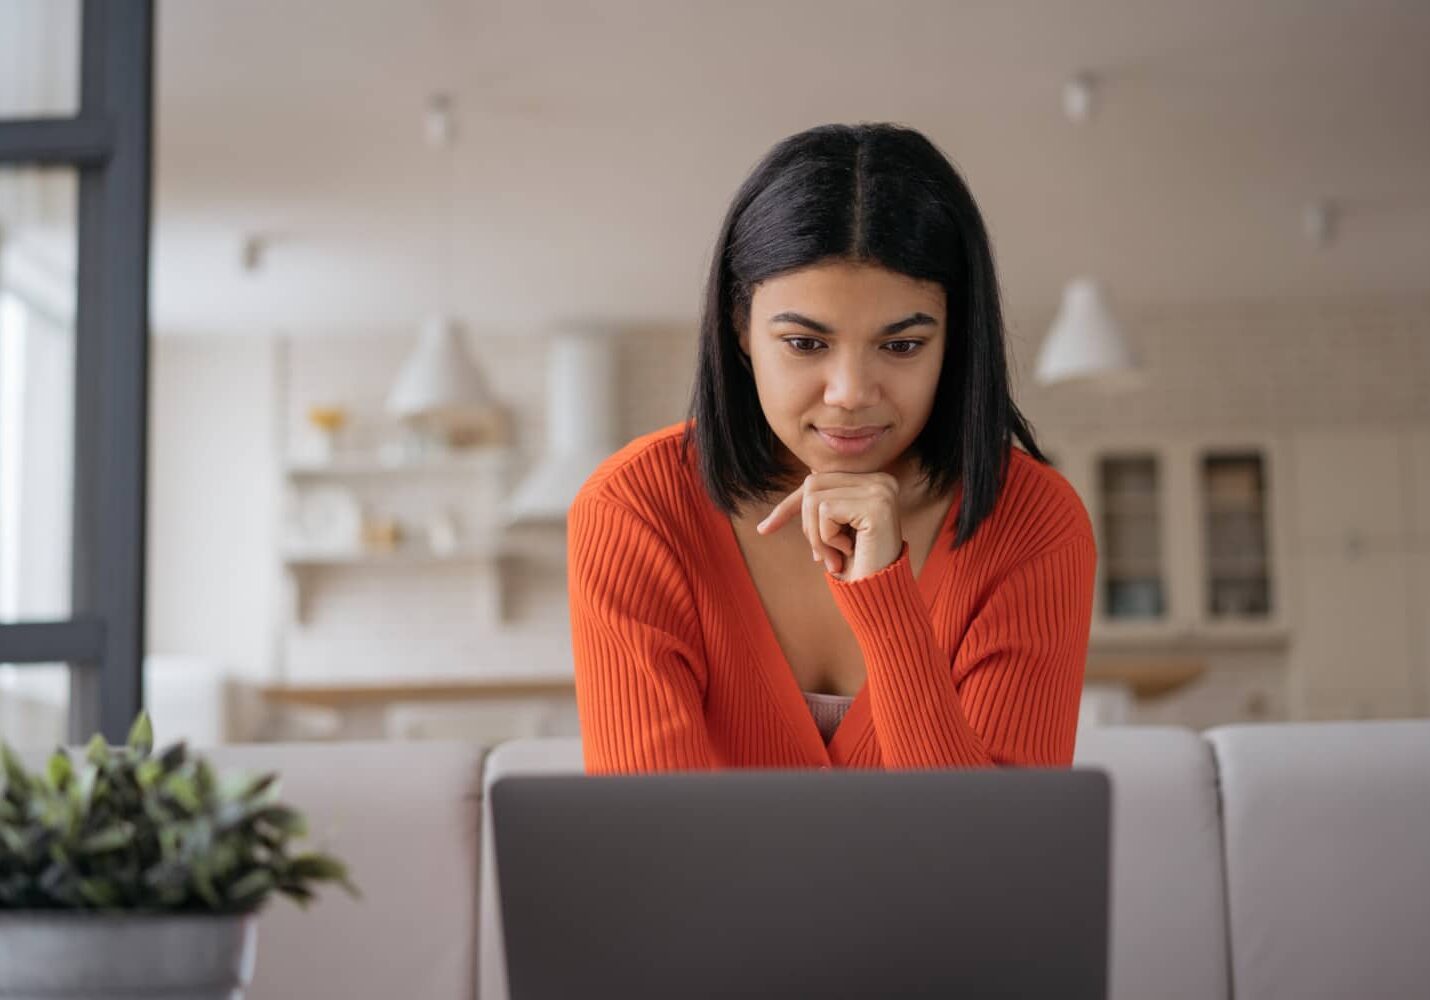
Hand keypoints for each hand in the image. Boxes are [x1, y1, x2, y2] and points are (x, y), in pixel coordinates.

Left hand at [755, 472, 903, 581]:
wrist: (880, 597)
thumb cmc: (858, 566)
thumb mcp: (835, 529)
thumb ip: (824, 504)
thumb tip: (803, 481)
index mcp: (874, 481)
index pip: (818, 480)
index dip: (789, 506)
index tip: (764, 530)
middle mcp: (882, 480)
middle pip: (812, 485)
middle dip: (808, 525)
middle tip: (824, 557)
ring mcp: (881, 490)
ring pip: (814, 500)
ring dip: (817, 536)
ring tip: (837, 556)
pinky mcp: (876, 505)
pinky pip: (826, 512)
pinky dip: (827, 538)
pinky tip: (849, 552)